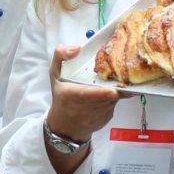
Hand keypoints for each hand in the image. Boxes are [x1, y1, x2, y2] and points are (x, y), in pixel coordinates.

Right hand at [44, 46, 120, 173]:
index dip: (101, 93)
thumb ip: (60, 55)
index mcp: (71, 94)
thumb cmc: (61, 96)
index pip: (87, 94)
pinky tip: (106, 95)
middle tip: (119, 77)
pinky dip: (113, 97)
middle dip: (114, 86)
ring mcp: (97, 115)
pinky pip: (115, 103)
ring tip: (106, 85)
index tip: (112, 91)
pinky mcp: (107, 118)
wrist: (66, 125)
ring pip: (113, 98)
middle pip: (106, 94)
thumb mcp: (55, 73)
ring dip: (114, 89)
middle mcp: (84, 107)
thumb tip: (77, 48)